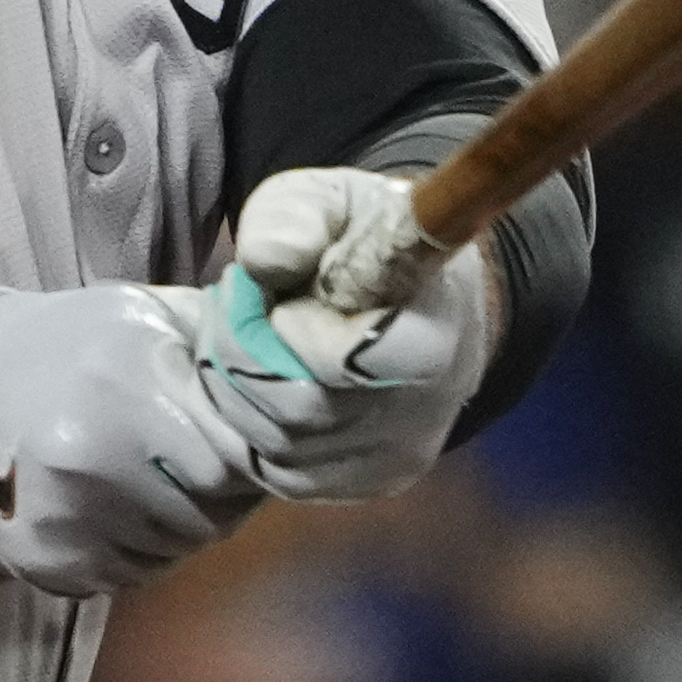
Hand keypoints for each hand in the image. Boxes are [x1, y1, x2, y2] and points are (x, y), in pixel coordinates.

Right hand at [0, 247, 260, 593]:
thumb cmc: (77, 339)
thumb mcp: (148, 312)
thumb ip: (222, 337)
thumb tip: (298, 356)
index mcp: (126, 387)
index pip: (232, 461)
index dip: (252, 459)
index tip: (251, 445)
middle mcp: (90, 456)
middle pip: (209, 515)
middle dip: (226, 497)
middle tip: (214, 467)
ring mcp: (61, 514)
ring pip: (174, 550)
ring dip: (188, 525)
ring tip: (169, 480)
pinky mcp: (42, 557)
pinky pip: (131, 575)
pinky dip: (145, 549)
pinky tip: (131, 506)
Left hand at [196, 166, 491, 501]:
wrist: (419, 292)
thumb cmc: (367, 236)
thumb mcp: (332, 199)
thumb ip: (295, 215)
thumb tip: (263, 260)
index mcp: (441, 317)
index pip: (371, 355)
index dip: (304, 332)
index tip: (283, 298)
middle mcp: (434, 401)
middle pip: (306, 407)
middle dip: (248, 355)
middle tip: (240, 308)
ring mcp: (403, 451)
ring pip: (283, 445)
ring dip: (240, 389)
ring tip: (250, 336)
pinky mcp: (370, 481)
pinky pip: (281, 473)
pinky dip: (253, 427)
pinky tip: (264, 378)